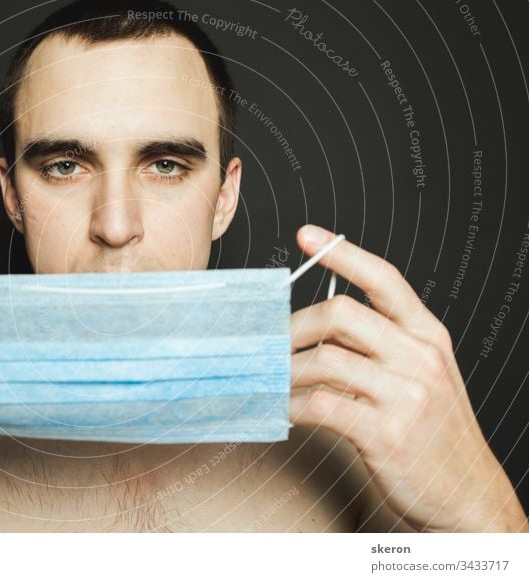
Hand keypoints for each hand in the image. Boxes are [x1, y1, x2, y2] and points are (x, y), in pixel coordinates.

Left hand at [289, 224, 528, 531]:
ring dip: (286, 371)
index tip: (307, 235)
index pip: (384, 279)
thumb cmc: (434, 432)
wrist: (469, 494)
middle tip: (271, 344)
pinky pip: (322, 405)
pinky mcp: (387, 432)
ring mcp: (407, 394)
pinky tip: (285, 411)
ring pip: (324, 360)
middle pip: (340, 313)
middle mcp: (420, 357)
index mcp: (427, 334)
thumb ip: (379, 346)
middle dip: (294, 326)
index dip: (343, 253)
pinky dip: (293, 405)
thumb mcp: (422, 376)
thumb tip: (317, 329)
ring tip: (272, 381)